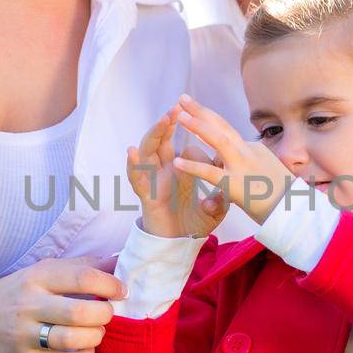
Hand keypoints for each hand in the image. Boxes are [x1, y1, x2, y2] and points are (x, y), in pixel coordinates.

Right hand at [0, 256, 126, 352]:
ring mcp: (25, 335)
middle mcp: (30, 305)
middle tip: (106, 315)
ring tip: (95, 334)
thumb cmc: (14, 296)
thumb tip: (118, 258)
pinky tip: (85, 352)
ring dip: (96, 338)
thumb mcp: (39, 273)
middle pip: (81, 313)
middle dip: (105, 315)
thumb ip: (78, 266)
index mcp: (36, 278)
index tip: (121, 291)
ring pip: (74, 340)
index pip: (82, 277)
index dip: (110, 285)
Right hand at [127, 105, 226, 238]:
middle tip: (178, 106)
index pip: (184, 146)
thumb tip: (220, 196)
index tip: (197, 116)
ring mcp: (153, 181)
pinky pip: (136, 178)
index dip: (188, 135)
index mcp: (180, 169)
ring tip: (164, 121)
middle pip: (162, 141)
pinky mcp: (145, 195)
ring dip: (155, 135)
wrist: (178, 246)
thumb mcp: (213, 210)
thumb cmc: (192, 223)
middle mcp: (164, 171)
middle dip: (168, 123)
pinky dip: (132, 165)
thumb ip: (219, 201)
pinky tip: (132, 151)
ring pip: (148, 152)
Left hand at [169, 94, 294, 223]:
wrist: (295, 211)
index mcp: (254, 149)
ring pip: (218, 140)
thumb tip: (241, 161)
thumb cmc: (282, 197)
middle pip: (222, 125)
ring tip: (179, 116)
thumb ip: (250, 164)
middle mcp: (248, 152)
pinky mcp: (235, 185)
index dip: (209, 119)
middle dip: (201, 110)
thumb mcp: (267, 172)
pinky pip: (210, 173)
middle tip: (183, 98)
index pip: (228, 130)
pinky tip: (177, 161)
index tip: (193, 110)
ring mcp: (242, 167)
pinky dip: (193, 166)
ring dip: (198, 126)